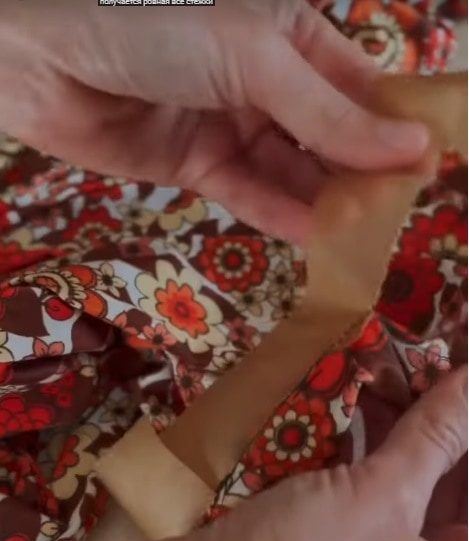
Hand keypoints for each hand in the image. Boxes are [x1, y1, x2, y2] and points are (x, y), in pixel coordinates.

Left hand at [0, 0, 427, 242]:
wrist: (43, 64)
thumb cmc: (154, 30)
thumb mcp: (254, 59)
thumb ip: (327, 112)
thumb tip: (409, 147)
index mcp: (289, 33)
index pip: (358, 86)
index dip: (391, 127)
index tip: (426, 168)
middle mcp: (265, 80)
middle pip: (328, 135)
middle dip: (359, 172)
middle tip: (395, 214)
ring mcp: (232, 125)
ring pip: (292, 170)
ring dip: (324, 201)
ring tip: (361, 235)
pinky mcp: (199, 165)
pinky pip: (250, 192)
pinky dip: (280, 214)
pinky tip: (315, 237)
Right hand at [7, 368, 465, 540]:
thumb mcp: (381, 496)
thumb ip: (435, 437)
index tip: (462, 383)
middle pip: (451, 487)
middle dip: (443, 425)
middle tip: (433, 368)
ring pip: (408, 481)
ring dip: (403, 427)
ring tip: (396, 371)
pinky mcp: (336, 539)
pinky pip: (366, 483)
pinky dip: (366, 444)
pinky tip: (358, 404)